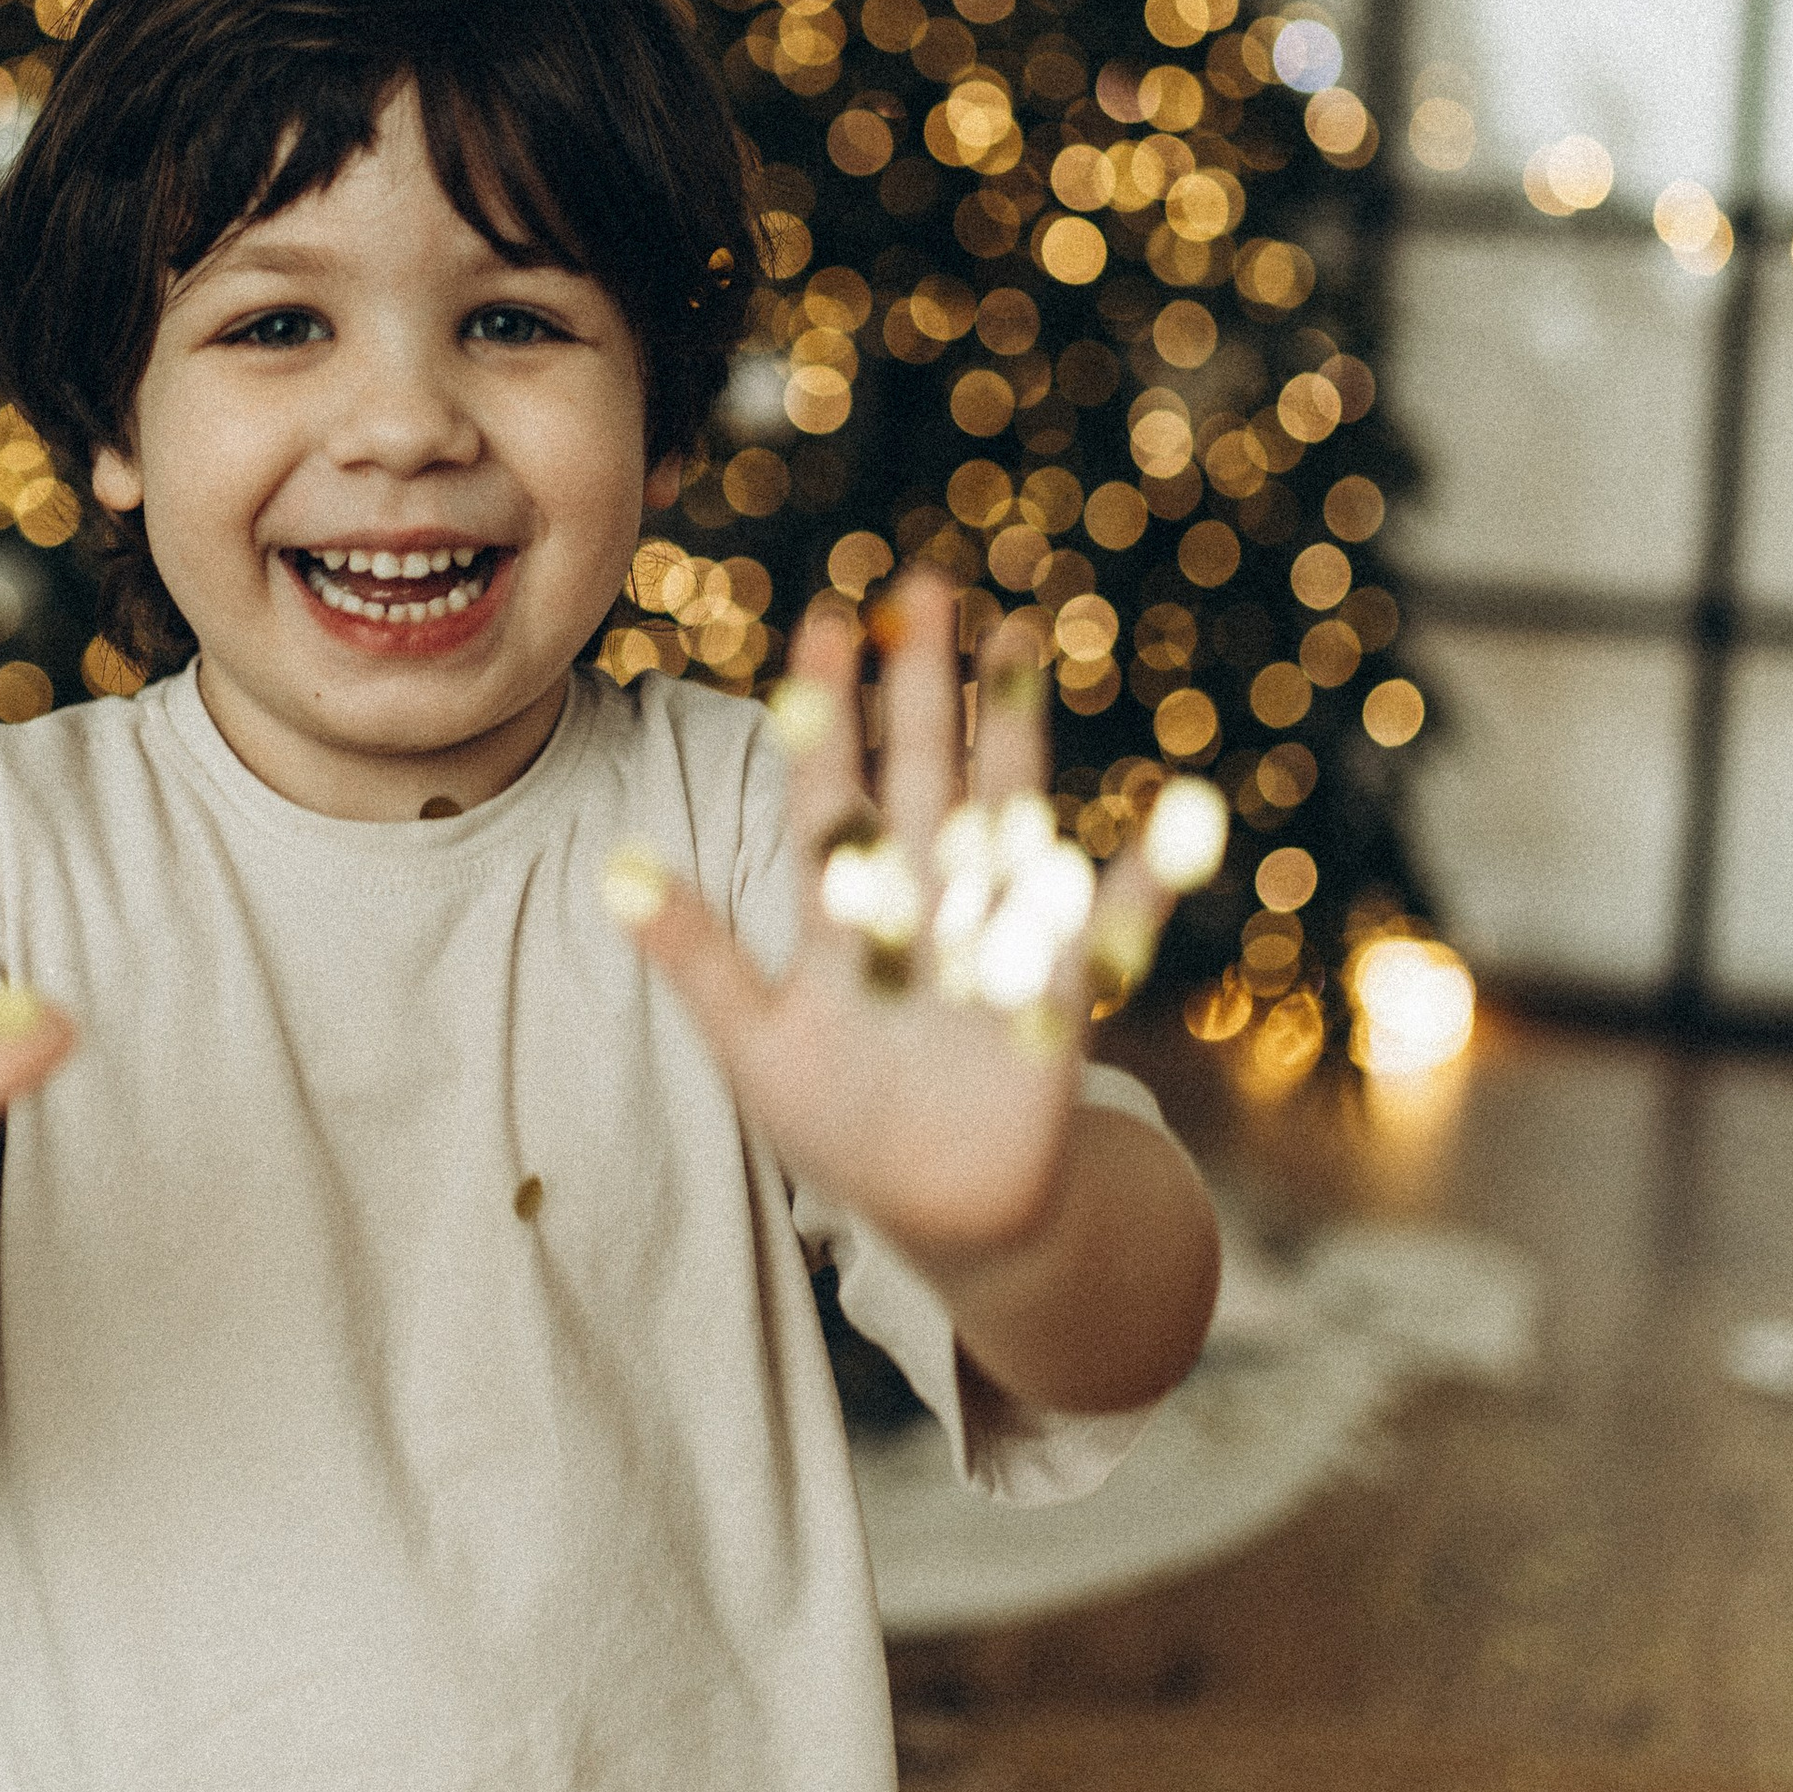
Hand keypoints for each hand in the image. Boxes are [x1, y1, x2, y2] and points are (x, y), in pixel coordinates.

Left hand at [605, 575, 1221, 1276]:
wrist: (944, 1205)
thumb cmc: (838, 1123)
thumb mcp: (754, 1045)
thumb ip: (699, 959)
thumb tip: (617, 874)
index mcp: (844, 910)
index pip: (831, 789)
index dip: (829, 711)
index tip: (825, 620)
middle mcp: (921, 899)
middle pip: (920, 771)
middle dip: (922, 682)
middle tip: (924, 585)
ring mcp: (993, 931)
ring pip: (1003, 807)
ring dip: (1012, 728)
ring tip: (1017, 636)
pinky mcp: (1060, 986)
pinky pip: (1114, 918)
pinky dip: (1148, 871)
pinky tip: (1175, 806)